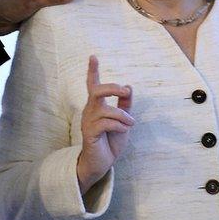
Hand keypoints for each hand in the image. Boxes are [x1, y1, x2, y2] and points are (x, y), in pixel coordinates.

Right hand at [77, 55, 133, 193]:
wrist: (102, 163)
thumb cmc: (110, 140)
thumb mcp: (123, 121)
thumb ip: (125, 105)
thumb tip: (129, 86)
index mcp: (97, 106)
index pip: (92, 85)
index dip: (92, 70)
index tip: (93, 56)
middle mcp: (90, 111)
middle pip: (96, 91)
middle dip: (112, 88)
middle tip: (125, 91)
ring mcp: (88, 122)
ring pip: (105, 109)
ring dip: (122, 115)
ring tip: (130, 123)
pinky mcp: (90, 134)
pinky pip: (106, 123)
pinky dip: (119, 125)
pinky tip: (124, 130)